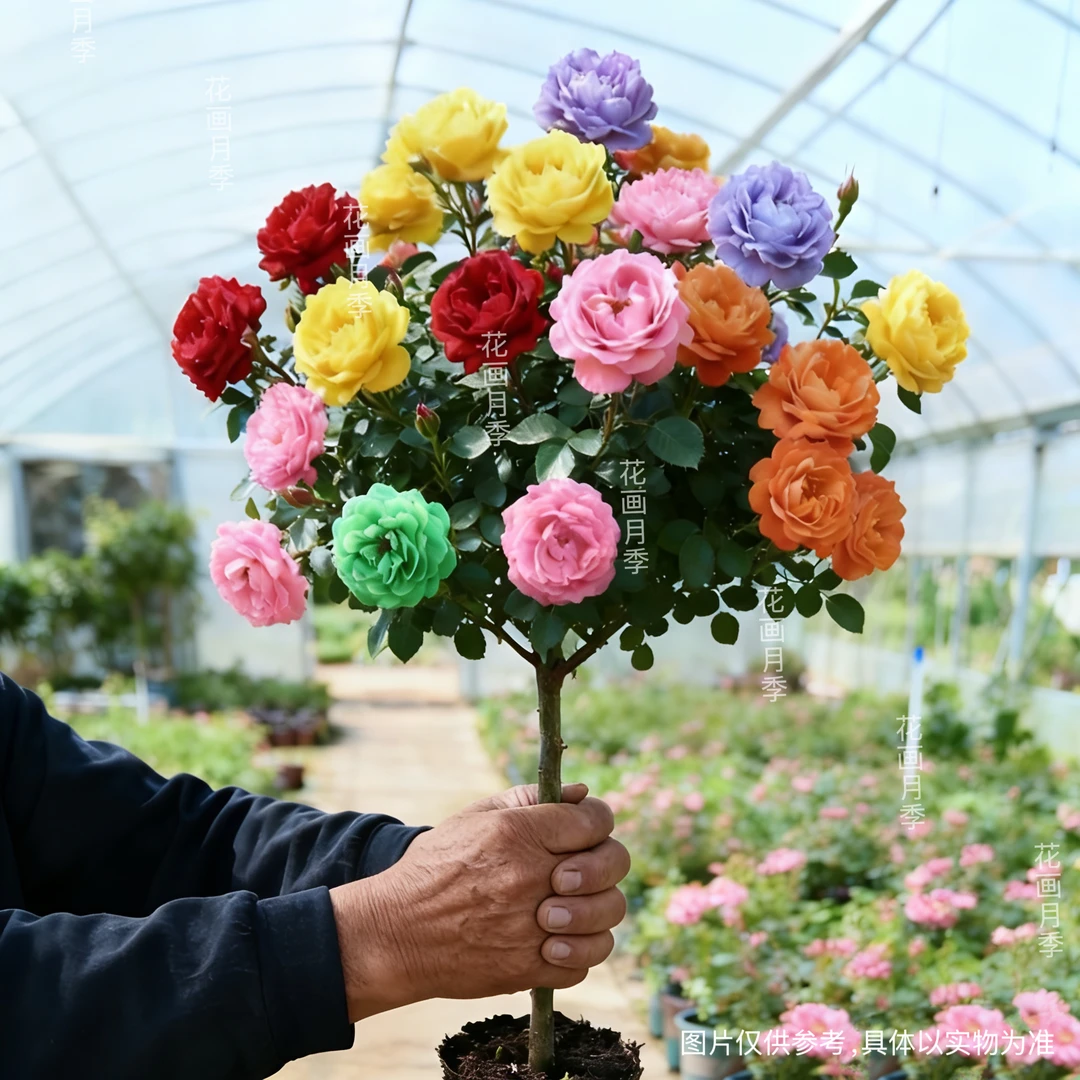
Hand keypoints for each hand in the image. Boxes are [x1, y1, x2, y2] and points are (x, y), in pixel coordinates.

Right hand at [329, 783, 628, 1021]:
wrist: (396, 932)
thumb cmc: (435, 867)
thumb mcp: (474, 816)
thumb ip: (529, 798)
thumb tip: (581, 792)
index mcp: (519, 832)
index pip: (595, 818)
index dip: (597, 821)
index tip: (585, 831)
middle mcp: (530, 876)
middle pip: (613, 865)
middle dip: (605, 864)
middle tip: (576, 872)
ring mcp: (532, 926)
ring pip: (606, 917)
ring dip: (595, 911)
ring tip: (566, 909)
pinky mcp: (527, 969)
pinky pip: (583, 963)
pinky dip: (577, 953)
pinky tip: (553, 940)